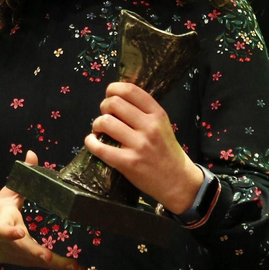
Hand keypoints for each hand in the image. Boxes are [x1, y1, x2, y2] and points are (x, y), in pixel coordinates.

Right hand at [0, 152, 86, 269]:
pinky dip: (64, 268)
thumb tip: (33, 153)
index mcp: (4, 220)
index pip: (3, 227)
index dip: (10, 231)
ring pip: (38, 259)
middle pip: (23, 248)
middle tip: (47, 257)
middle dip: (35, 252)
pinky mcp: (31, 259)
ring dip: (57, 263)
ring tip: (75, 267)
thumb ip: (22, 175)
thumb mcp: (7, 194)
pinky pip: (49, 264)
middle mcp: (12, 240)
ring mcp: (22, 252)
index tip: (20, 232)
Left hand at [86, 82, 203, 214]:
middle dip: (104, 107)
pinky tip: (92, 141)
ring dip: (97, 124)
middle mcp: (149, 127)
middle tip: (105, 116)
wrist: (177, 181)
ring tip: (100, 130)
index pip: (130, 90)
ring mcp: (139, 145)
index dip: (114, 88)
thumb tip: (116, 99)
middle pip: (114, 103)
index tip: (109, 94)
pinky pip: (100, 148)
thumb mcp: (163, 125)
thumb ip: (144, 112)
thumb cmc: (166, 151)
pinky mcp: (128, 163)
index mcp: (158, 114)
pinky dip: (90, 142)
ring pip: (105, 122)